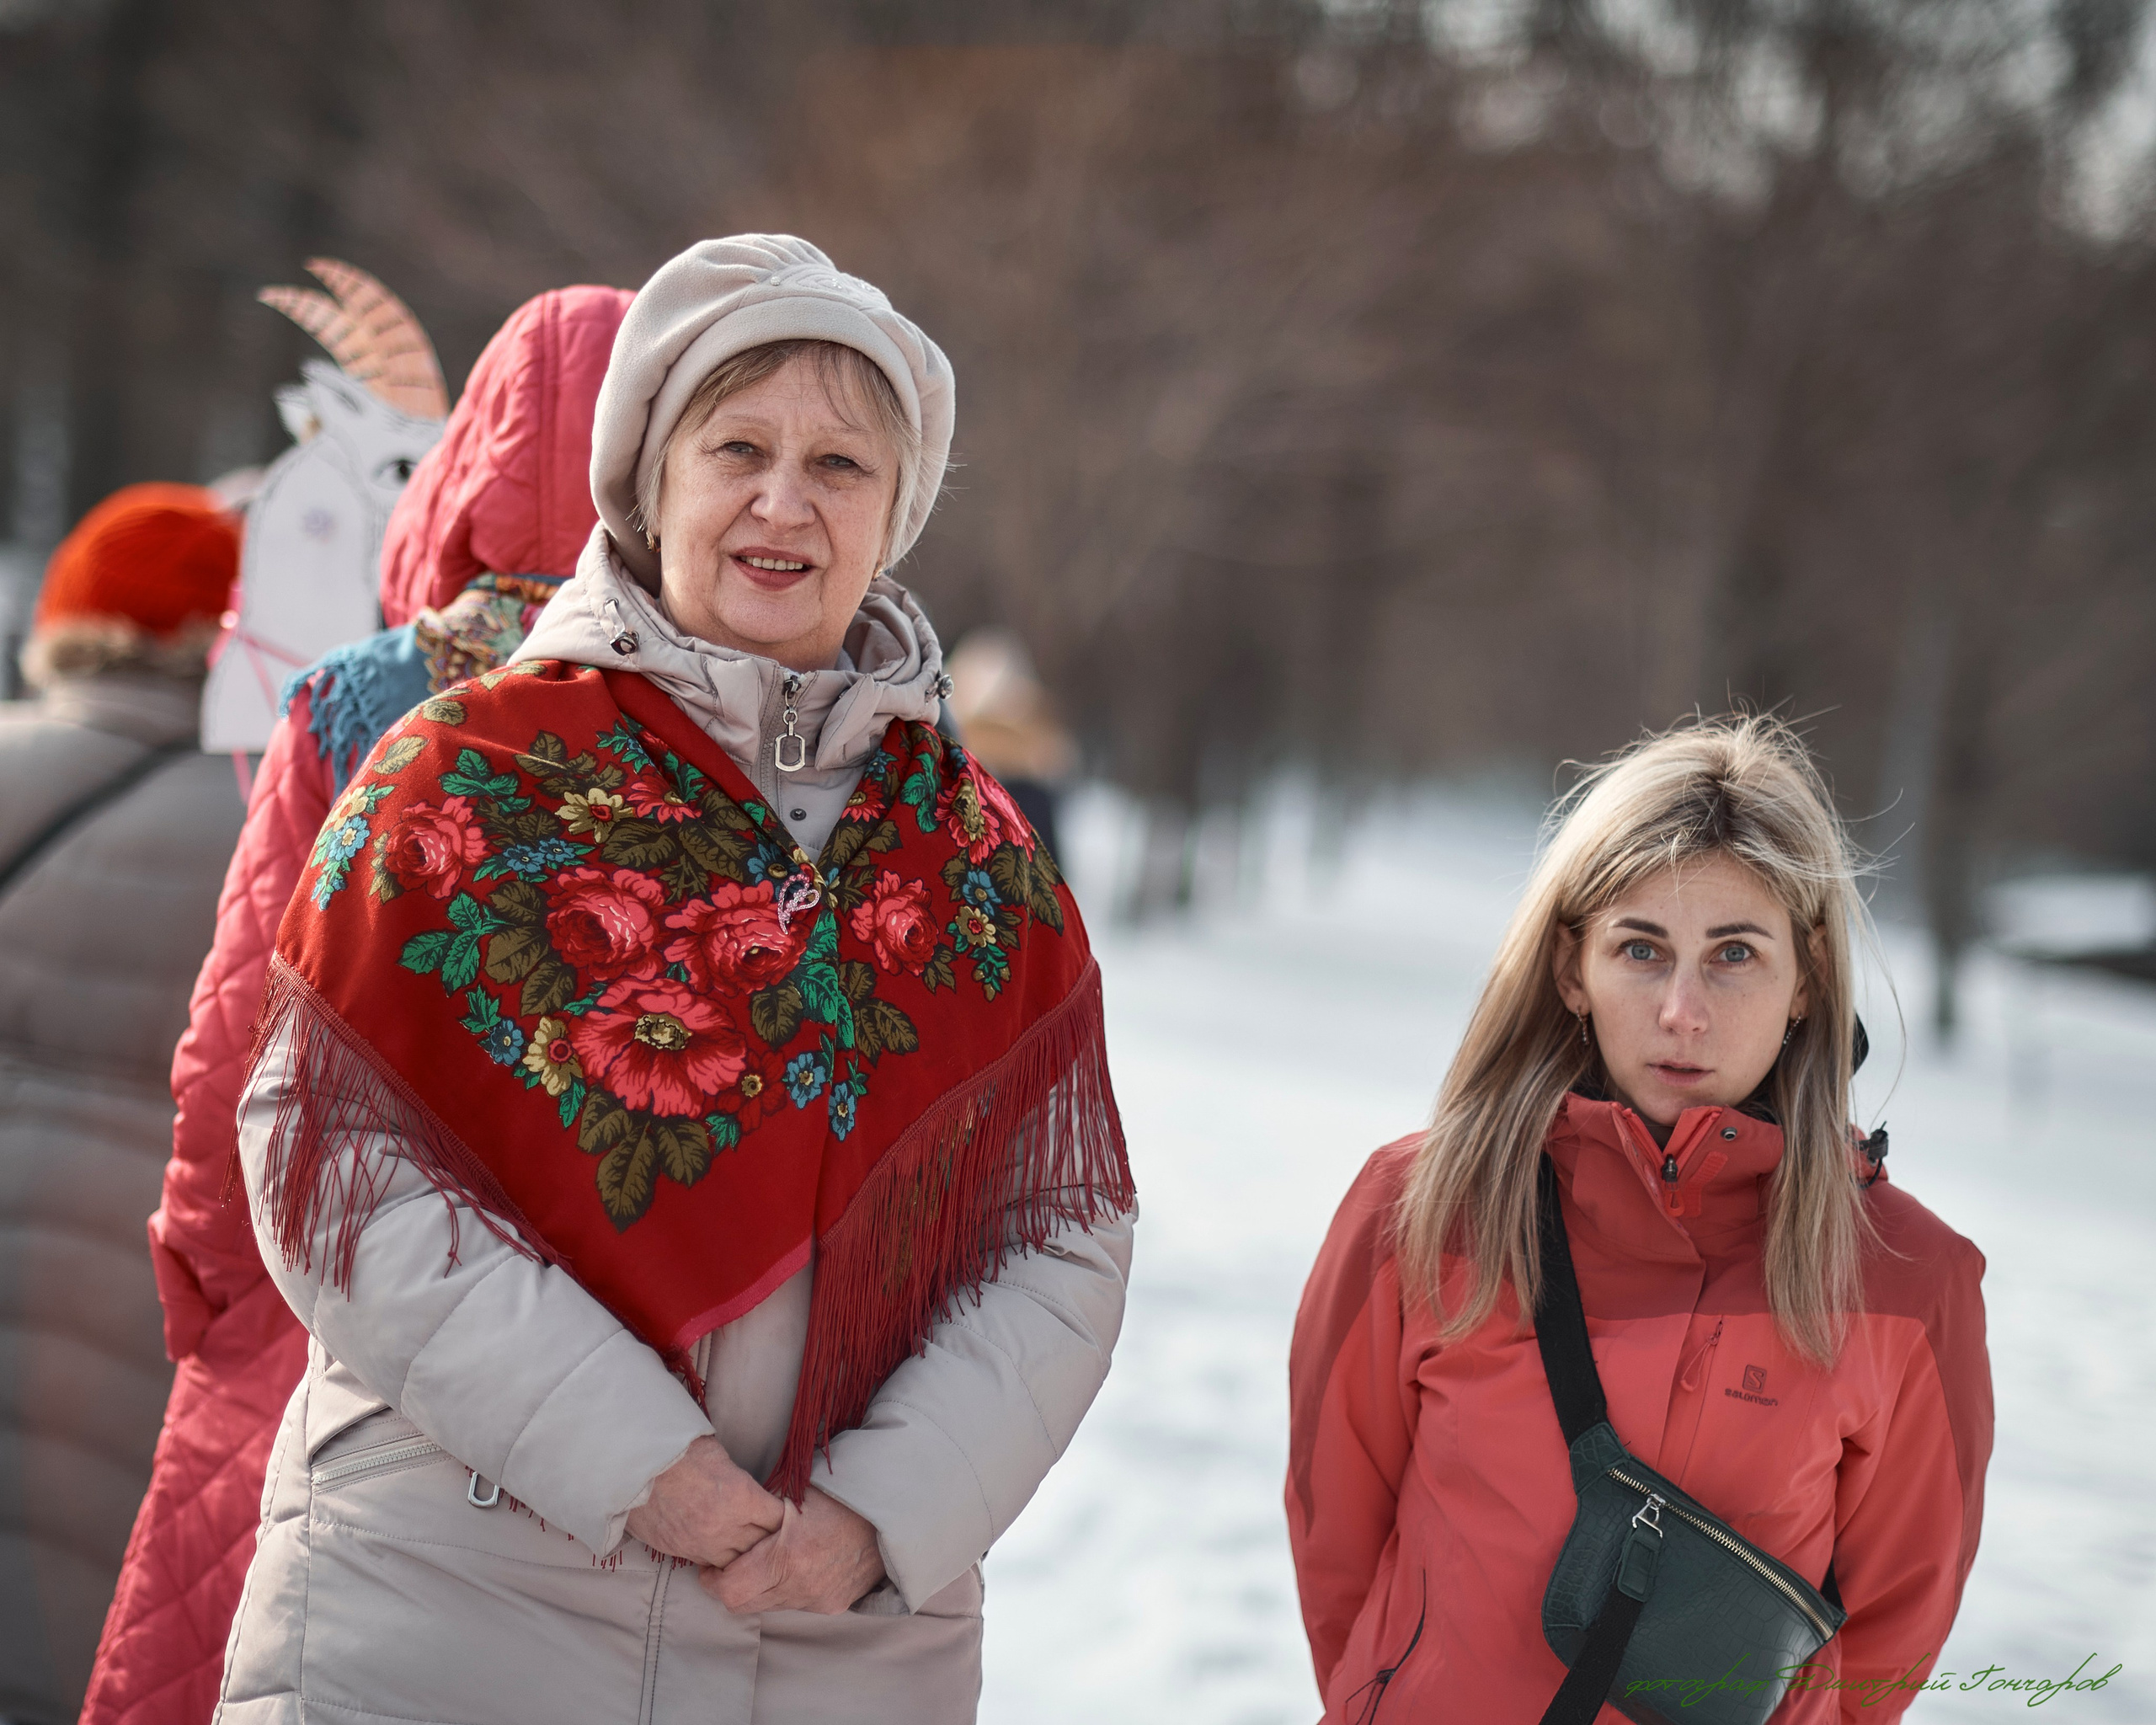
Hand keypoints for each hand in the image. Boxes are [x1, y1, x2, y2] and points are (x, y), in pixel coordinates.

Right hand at [624, 1435, 783, 1567]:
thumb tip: (751, 1492)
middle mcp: (724, 1527)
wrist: (632, 1464)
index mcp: (740, 1497)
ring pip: (735, 1562)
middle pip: (760, 1546)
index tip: (782, 1510)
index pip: (778, 1519)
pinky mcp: (679, 1551)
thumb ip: (739, 1481)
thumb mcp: (719, 1456)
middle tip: (768, 1530)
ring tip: (744, 1542)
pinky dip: (716, 1557)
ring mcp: (700, 1543)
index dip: (783, 1515)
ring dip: (741, 1553)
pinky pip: (707, 1563)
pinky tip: (718, 1545)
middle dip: (767, 1538)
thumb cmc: (678, 1449)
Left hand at [700, 1486, 886, 1614]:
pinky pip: (796, 1603)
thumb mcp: (791, 1494)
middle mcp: (802, 1588)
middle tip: (732, 1563)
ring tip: (768, 1558)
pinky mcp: (833, 1605)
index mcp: (788, 1559)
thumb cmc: (839, 1494)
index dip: (713, 1580)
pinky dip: (788, 1588)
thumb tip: (721, 1525)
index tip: (710, 1566)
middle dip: (733, 1585)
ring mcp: (819, 1600)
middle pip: (745, 1605)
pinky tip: (797, 1563)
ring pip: (770, 1605)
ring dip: (761, 1586)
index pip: (731, 1591)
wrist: (891, 1511)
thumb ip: (755, 1515)